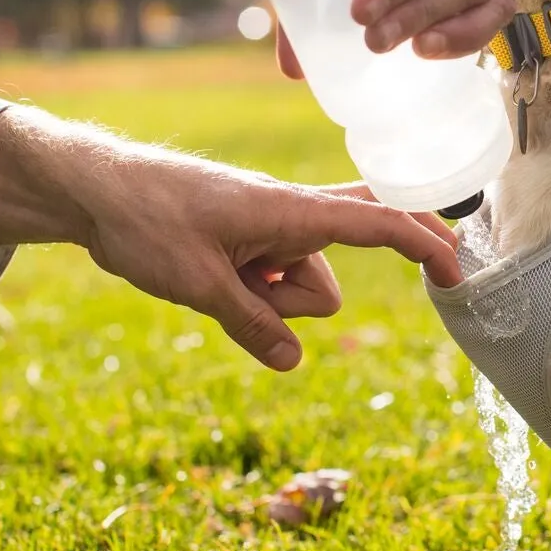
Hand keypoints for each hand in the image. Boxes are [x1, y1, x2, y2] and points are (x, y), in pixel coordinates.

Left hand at [79, 167, 461, 369]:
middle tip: (401, 276)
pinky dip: (260, 289)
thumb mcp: (196, 284)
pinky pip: (279, 280)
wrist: (93, 187)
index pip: (377, 223)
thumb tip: (292, 363)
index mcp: (291, 211)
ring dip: (272, 297)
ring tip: (213, 276)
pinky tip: (214, 276)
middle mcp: (292, 214)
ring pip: (306, 286)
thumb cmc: (145, 220)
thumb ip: (250, 324)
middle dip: (362, 268)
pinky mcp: (254, 239)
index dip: (422, 245)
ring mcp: (274, 226)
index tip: (457, 269)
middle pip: (355, 249)